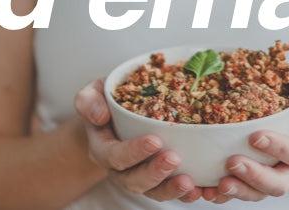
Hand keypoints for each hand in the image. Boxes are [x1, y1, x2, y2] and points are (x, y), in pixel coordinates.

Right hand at [74, 79, 202, 202]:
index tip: (155, 140)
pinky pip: (169, 192)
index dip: (134, 152)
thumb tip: (100, 116)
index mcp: (103, 149)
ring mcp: (139, 177)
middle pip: (134, 181)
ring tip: (190, 183)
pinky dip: (184, 194)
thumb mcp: (92, 94)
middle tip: (174, 158)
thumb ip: (88, 101)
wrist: (115, 116)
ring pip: (153, 192)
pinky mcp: (158, 180)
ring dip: (171, 189)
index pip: (115, 156)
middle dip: (154, 173)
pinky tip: (200, 189)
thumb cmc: (106, 102)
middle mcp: (120, 170)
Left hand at [202, 74, 288, 203]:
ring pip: (260, 193)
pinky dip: (225, 194)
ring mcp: (276, 175)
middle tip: (232, 162)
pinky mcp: (257, 178)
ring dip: (239, 189)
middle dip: (256, 176)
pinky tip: (208, 189)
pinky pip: (243, 191)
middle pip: (280, 183)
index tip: (255, 137)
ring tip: (219, 183)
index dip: (279, 148)